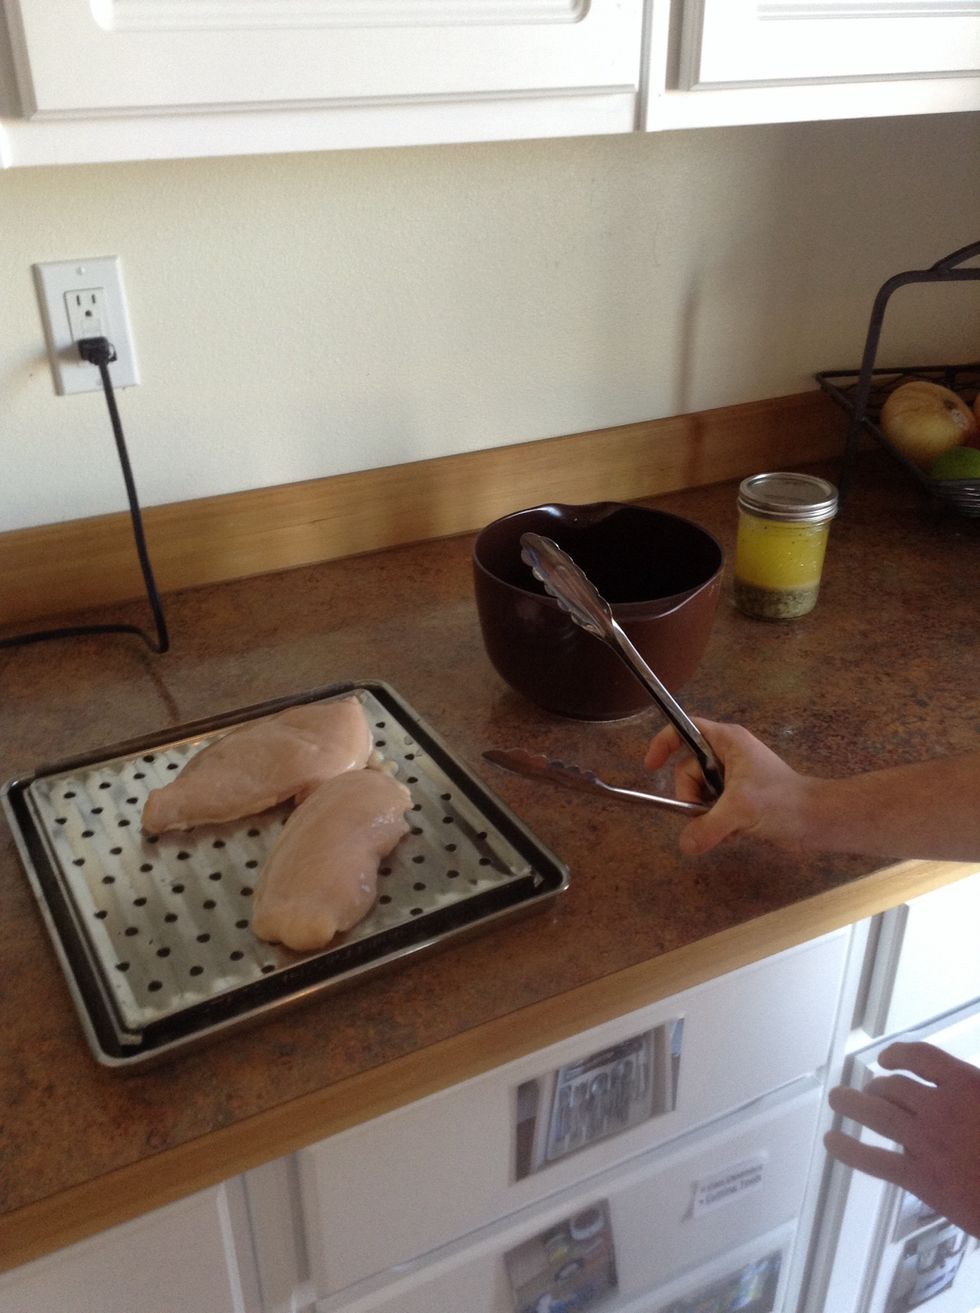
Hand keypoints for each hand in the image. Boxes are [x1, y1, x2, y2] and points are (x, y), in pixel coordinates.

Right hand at [643, 718, 817, 855]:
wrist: (817, 821)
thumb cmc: (782, 802)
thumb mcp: (739, 811)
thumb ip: (705, 827)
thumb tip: (685, 845)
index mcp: (727, 742)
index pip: (685, 729)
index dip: (663, 743)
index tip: (651, 767)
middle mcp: (728, 755)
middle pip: (688, 769)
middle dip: (691, 796)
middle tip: (703, 814)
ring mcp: (735, 777)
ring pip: (699, 792)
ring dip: (706, 814)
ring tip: (726, 828)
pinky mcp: (741, 798)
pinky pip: (713, 808)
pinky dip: (717, 822)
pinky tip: (733, 833)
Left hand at [825, 1041, 979, 1237]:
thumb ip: (974, 1087)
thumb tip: (957, 1079)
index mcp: (967, 1085)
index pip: (921, 1057)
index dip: (899, 1054)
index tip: (887, 1058)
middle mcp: (941, 1108)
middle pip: (894, 1087)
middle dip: (878, 1086)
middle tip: (871, 1089)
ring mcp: (926, 1143)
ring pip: (878, 1114)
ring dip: (853, 1103)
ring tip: (838, 1098)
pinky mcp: (920, 1179)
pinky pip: (875, 1160)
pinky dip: (849, 1149)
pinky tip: (833, 1141)